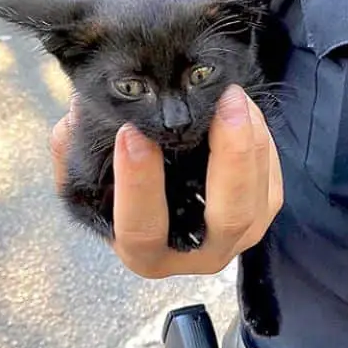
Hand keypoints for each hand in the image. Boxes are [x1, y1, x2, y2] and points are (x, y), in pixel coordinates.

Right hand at [49, 85, 283, 277]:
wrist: (169, 192)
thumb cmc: (126, 182)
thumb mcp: (88, 173)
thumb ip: (75, 151)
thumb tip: (76, 117)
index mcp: (145, 251)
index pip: (142, 230)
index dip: (138, 185)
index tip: (130, 132)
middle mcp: (197, 252)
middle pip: (228, 217)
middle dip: (232, 157)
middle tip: (225, 102)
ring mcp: (238, 236)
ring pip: (259, 197)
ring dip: (252, 142)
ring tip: (234, 95)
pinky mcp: (263, 211)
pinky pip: (273, 180)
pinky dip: (264, 143)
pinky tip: (246, 110)